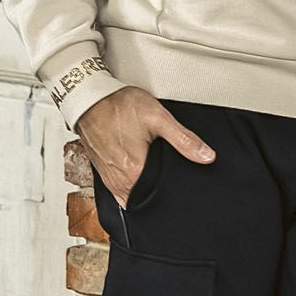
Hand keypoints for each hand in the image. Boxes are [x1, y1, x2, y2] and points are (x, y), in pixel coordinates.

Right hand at [77, 87, 215, 206]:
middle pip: (145, 197)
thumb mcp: (158, 117)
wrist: (89, 98)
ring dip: (142, 191)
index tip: (178, 180)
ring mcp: (108, 178)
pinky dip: (129, 187)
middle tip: (166, 175)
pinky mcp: (101, 173)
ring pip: (130, 196)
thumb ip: (184, 140)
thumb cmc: (119, 105)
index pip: (160, 194)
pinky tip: (137, 175)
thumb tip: (207, 156)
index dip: (172, 189)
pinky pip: (118, 190)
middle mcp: (119, 180)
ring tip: (152, 175)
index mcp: (134, 171)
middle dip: (158, 192)